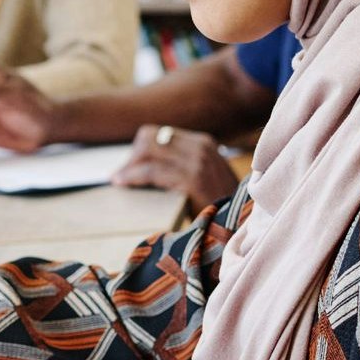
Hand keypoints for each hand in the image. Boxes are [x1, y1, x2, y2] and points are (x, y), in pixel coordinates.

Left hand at [112, 124, 237, 205]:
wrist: (241, 225)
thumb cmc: (219, 205)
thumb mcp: (205, 176)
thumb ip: (184, 164)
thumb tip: (149, 163)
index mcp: (203, 143)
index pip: (158, 134)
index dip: (140, 149)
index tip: (130, 167)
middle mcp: (201, 146)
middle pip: (150, 138)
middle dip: (132, 156)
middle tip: (121, 175)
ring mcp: (198, 161)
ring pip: (148, 152)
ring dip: (129, 167)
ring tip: (118, 180)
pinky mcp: (193, 179)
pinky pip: (152, 172)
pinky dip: (133, 176)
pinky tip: (122, 183)